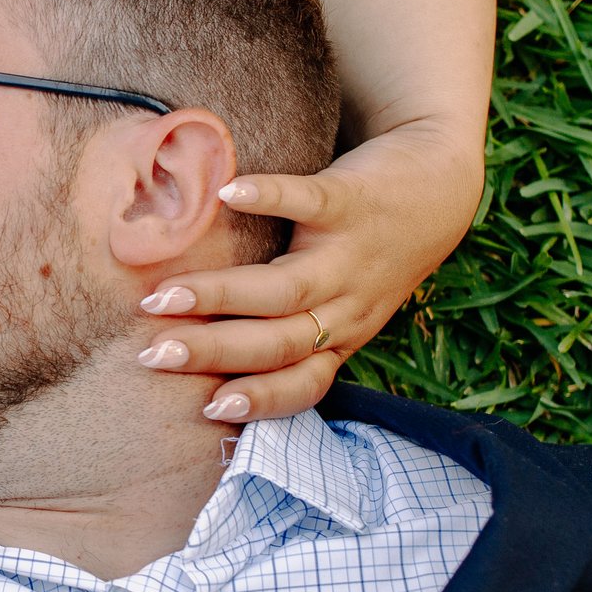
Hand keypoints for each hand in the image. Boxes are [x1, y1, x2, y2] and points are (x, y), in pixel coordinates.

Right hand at [134, 118, 483, 419]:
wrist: (438, 182)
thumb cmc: (375, 250)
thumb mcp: (348, 305)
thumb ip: (296, 328)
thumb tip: (211, 361)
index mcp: (342, 336)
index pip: (302, 383)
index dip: (260, 400)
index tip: (207, 409)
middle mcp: (348, 305)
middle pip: (278, 342)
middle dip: (213, 352)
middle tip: (154, 354)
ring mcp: (350, 256)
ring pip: (284, 290)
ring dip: (220, 295)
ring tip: (163, 297)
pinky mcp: (352, 201)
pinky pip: (309, 202)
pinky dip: (269, 198)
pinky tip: (229, 195)